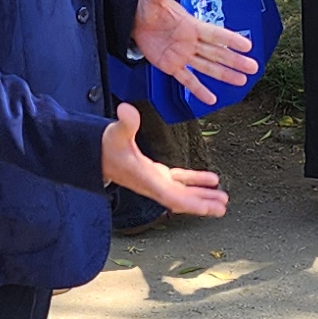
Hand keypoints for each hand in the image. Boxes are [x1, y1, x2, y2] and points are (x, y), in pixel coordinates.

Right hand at [103, 109, 228, 214]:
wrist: (96, 153)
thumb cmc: (105, 145)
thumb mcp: (115, 132)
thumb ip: (125, 122)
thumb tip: (127, 109)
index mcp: (145, 178)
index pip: (170, 196)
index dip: (189, 203)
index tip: (205, 209)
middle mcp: (152, 184)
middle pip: (180, 200)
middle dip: (201, 204)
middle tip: (221, 208)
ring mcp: (156, 181)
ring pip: (183, 192)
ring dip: (202, 197)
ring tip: (222, 200)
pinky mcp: (157, 174)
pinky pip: (180, 181)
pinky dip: (196, 182)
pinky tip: (211, 180)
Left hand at [130, 0, 259, 106]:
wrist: (135, 21)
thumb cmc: (147, 8)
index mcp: (191, 25)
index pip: (214, 34)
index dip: (230, 39)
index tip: (248, 45)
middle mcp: (191, 42)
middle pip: (217, 53)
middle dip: (235, 60)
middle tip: (253, 67)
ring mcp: (184, 55)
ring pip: (207, 67)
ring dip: (224, 74)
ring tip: (242, 81)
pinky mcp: (172, 66)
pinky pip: (187, 79)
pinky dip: (198, 90)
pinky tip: (211, 100)